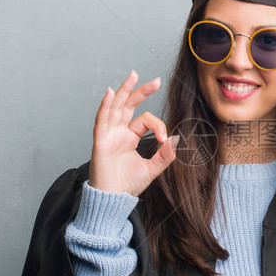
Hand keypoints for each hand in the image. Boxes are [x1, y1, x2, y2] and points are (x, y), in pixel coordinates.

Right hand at [89, 69, 179, 196]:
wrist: (112, 199)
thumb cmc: (127, 185)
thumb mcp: (151, 169)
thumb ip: (164, 156)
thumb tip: (175, 139)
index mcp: (129, 137)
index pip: (144, 120)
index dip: (158, 125)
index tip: (165, 139)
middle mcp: (118, 132)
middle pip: (128, 105)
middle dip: (141, 91)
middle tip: (155, 80)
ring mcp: (108, 135)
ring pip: (116, 107)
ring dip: (124, 91)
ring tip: (133, 75)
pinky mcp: (100, 142)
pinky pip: (101, 121)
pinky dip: (105, 106)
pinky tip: (110, 93)